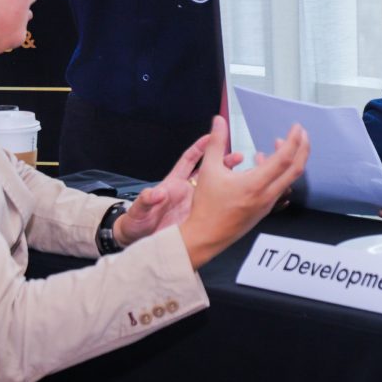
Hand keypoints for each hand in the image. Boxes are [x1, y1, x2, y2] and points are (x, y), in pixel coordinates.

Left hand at [116, 130, 244, 246]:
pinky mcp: (198, 218)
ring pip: (214, 189)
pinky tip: (238, 198)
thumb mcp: (139, 211)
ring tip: (243, 175)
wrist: (143, 244)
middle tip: (237, 156)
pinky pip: (214, 207)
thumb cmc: (138, 223)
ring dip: (228, 181)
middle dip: (222, 162)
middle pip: (207, 172)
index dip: (199, 148)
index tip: (210, 137)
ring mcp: (194, 205)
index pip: (188, 160)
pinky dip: (225, 201)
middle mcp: (186, 192)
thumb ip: (146, 200)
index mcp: (172, 184)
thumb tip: (155, 194)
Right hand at [180, 116, 309, 268]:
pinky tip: (261, 163)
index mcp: (255, 184)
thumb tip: (219, 121)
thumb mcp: (208, 169)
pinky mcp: (264, 209)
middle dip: (302, 148)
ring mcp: (267, 204)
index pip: (283, 159)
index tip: (296, 127)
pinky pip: (279, 187)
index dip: (293, 140)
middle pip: (295, 169)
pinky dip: (278, 172)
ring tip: (277, 144)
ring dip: (289, 159)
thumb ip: (216, 142)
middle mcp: (266, 195)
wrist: (205, 235)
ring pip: (288, 179)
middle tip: (301, 133)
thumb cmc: (206, 207)